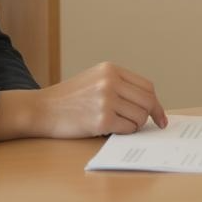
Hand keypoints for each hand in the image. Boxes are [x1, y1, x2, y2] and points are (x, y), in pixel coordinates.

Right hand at [0, 62, 166, 140]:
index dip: (156, 104)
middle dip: (150, 116)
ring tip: (118, 124)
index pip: (147, 86)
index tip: (160, 116)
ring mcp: (106, 100)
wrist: (41, 109)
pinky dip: (124, 132)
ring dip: (134, 125)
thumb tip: (148, 103)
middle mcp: (110, 81)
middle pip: (147, 101)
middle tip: (148, 126)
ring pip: (139, 117)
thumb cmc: (68, 99)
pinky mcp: (102, 119)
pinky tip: (111, 129)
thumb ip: (119, 85)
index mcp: (111, 69)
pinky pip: (128, 129)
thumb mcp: (94, 80)